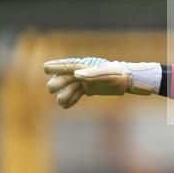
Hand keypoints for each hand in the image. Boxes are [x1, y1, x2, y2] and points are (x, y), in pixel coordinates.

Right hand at [43, 57, 160, 108]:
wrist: (128, 81)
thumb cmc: (117, 75)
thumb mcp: (106, 75)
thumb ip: (91, 74)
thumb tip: (75, 74)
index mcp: (86, 66)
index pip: (68, 65)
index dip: (56, 67)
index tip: (45, 68)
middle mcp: (83, 72)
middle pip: (65, 77)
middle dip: (58, 83)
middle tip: (51, 89)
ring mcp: (85, 81)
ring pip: (69, 87)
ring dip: (64, 94)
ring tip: (61, 102)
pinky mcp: (89, 88)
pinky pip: (76, 94)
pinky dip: (71, 100)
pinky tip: (65, 106)